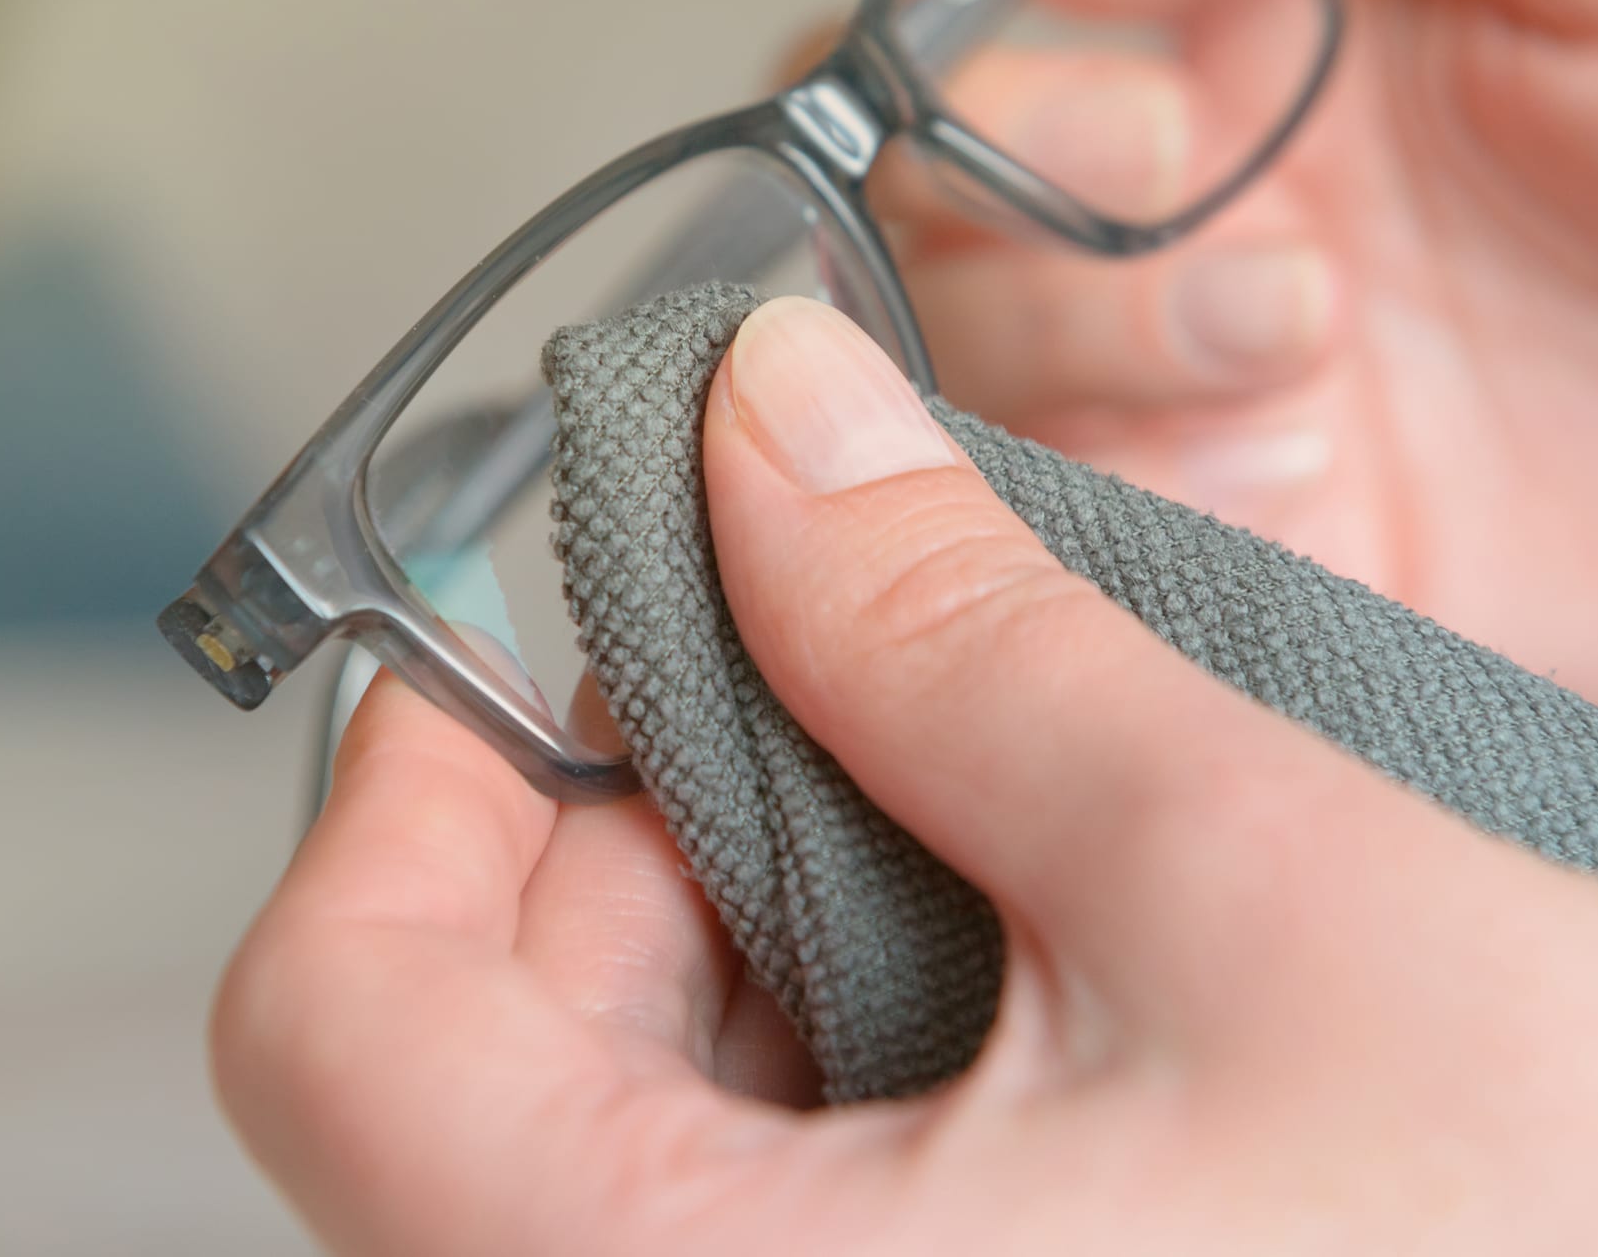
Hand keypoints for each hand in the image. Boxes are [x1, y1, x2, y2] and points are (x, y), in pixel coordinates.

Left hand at [213, 299, 1597, 1254]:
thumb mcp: (1260, 886)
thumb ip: (961, 632)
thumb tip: (771, 419)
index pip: (336, 1031)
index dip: (418, 777)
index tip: (574, 611)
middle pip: (468, 1071)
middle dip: (628, 825)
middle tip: (820, 636)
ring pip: (617, 1140)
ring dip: (747, 920)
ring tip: (956, 766)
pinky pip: (768, 1210)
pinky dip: (837, 1040)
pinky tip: (1004, 923)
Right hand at [837, 0, 1597, 773]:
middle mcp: (1186, 154)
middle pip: (908, 110)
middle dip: (1003, 122)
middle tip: (1181, 153)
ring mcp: (1179, 352)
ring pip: (948, 313)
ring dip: (1077, 311)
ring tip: (1304, 329)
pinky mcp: (1212, 538)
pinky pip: (1037, 514)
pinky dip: (1100, 479)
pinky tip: (1271, 458)